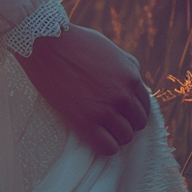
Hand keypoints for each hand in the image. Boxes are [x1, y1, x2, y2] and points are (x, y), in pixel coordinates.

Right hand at [16, 25, 151, 156]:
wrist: (46, 45)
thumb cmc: (76, 43)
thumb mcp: (110, 49)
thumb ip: (127, 66)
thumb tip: (137, 83)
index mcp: (131, 77)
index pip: (145, 106)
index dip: (132, 110)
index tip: (120, 112)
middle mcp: (123, 95)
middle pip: (138, 124)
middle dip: (125, 122)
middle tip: (108, 119)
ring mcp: (105, 111)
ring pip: (125, 137)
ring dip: (115, 134)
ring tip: (99, 127)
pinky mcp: (85, 123)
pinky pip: (108, 148)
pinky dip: (104, 145)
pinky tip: (94, 136)